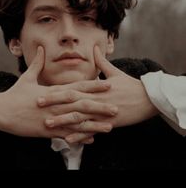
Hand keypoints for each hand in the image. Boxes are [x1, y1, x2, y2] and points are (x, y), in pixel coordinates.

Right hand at [0, 46, 113, 141]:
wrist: (1, 111)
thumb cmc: (14, 94)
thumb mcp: (27, 77)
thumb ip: (38, 64)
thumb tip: (42, 49)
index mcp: (52, 91)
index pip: (76, 87)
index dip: (93, 86)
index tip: (107, 84)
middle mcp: (54, 104)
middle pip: (80, 105)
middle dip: (99, 106)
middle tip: (116, 108)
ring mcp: (51, 118)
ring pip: (76, 122)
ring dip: (94, 124)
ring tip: (109, 126)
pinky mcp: (46, 131)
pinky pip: (65, 134)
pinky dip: (78, 136)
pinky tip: (91, 139)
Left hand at [38, 46, 157, 142]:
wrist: (149, 98)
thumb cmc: (131, 85)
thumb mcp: (115, 72)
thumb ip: (102, 62)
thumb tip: (94, 48)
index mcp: (95, 87)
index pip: (72, 88)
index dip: (56, 91)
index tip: (42, 92)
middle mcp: (96, 98)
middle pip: (71, 100)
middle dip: (54, 103)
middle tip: (38, 105)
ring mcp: (102, 111)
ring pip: (79, 116)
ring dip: (63, 120)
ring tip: (48, 123)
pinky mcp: (109, 122)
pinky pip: (92, 130)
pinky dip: (80, 135)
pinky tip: (68, 140)